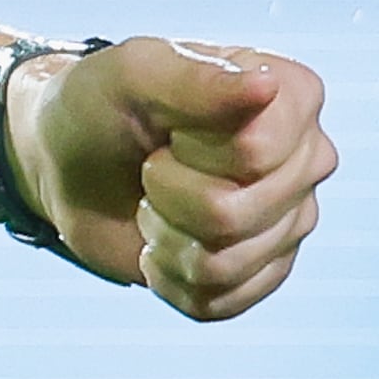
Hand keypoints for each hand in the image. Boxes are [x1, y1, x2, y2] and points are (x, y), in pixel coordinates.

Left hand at [15, 35, 333, 319]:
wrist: (70, 163)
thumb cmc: (103, 105)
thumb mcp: (133, 74)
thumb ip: (196, 79)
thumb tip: (266, 86)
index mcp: (294, 96)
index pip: (255, 152)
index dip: (190, 148)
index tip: (170, 125)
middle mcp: (308, 159)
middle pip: (236, 214)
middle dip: (169, 194)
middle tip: (153, 165)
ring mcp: (291, 221)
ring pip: (224, 264)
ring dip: (164, 237)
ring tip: (155, 202)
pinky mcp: (262, 274)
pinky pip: (216, 303)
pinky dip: (167, 278)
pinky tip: (159, 244)